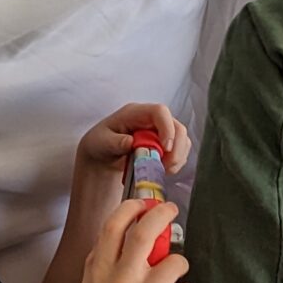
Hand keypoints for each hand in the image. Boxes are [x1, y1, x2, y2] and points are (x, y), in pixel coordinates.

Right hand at [68, 199, 191, 282]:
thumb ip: (101, 261)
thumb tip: (122, 232)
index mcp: (99, 270)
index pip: (114, 225)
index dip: (132, 207)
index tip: (143, 204)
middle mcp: (120, 279)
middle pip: (147, 231)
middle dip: (163, 213)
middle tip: (172, 210)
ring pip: (177, 262)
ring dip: (178, 264)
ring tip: (171, 277)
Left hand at [76, 103, 192, 175]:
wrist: (103, 153)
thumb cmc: (101, 142)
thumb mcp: (101, 142)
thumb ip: (115, 142)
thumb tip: (130, 142)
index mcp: (136, 112)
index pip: (159, 112)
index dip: (167, 128)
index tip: (165, 148)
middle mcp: (152, 119)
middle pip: (177, 127)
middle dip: (176, 148)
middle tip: (166, 166)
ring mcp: (161, 131)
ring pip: (182, 140)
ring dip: (177, 157)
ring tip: (162, 170)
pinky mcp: (165, 144)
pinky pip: (180, 151)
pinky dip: (175, 163)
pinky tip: (163, 170)